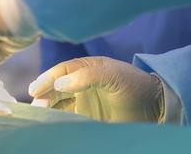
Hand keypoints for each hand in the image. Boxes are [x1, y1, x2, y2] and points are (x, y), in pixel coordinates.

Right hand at [28, 57, 164, 122]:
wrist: (154, 108)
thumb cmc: (134, 85)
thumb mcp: (113, 75)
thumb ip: (87, 77)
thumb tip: (59, 84)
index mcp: (86, 68)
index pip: (61, 71)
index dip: (47, 79)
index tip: (36, 89)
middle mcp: (81, 84)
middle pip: (55, 87)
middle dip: (44, 94)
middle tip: (36, 105)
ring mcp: (83, 101)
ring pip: (58, 103)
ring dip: (47, 107)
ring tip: (39, 113)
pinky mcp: (87, 118)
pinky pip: (68, 117)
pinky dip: (57, 119)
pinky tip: (50, 122)